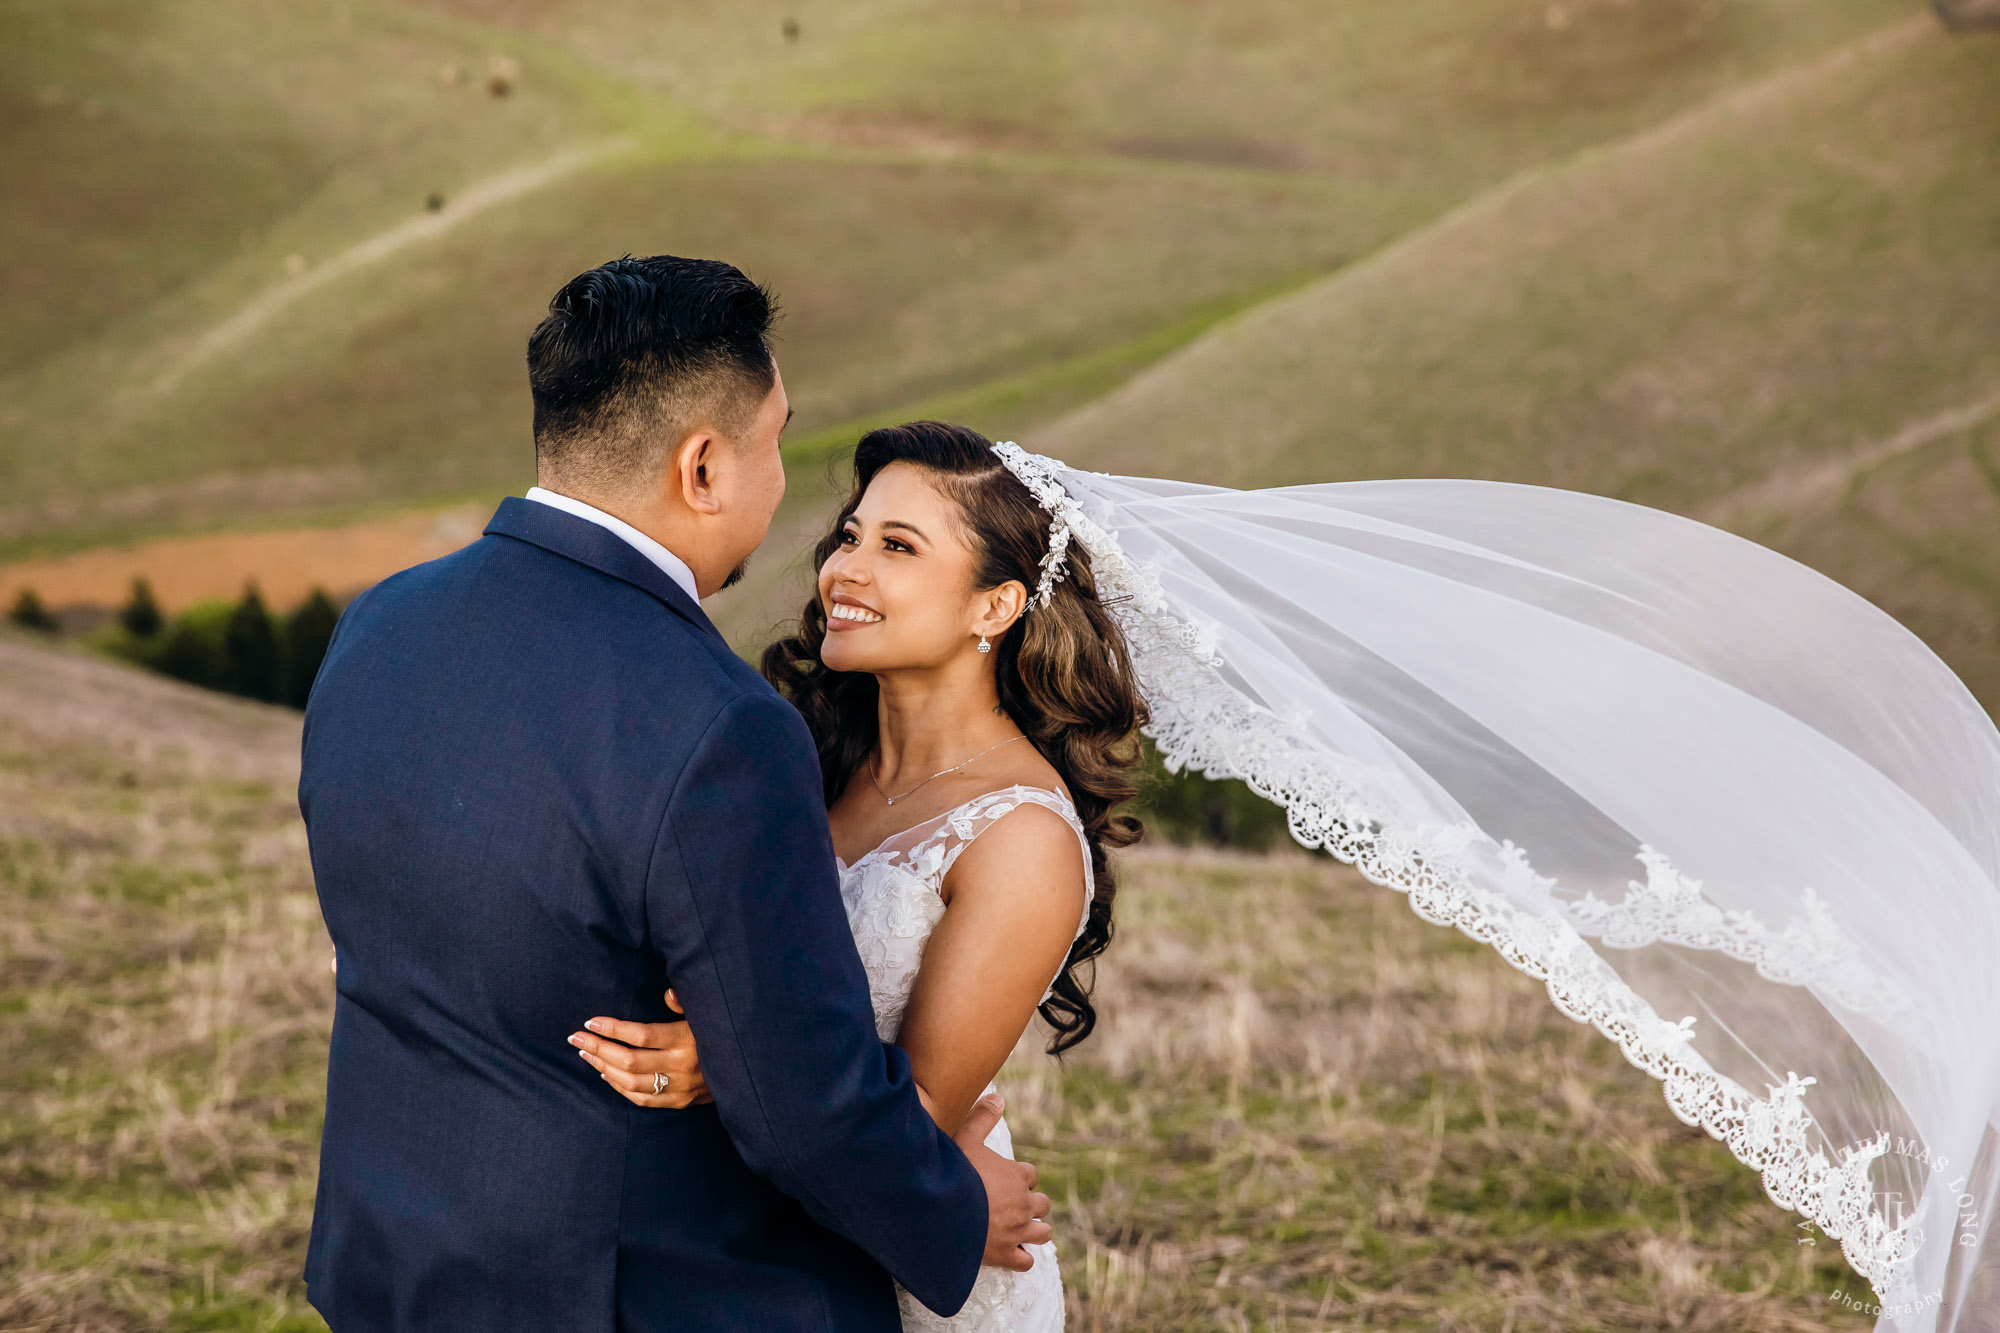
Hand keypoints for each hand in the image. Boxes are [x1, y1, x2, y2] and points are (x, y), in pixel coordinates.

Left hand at [568, 989, 711, 1108]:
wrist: (746, 1071)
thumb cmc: (722, 1034)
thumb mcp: (708, 1013)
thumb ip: (686, 1003)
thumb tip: (668, 993)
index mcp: (687, 1040)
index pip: (641, 1036)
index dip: (613, 1028)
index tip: (591, 1021)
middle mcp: (681, 1066)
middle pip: (630, 1060)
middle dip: (598, 1048)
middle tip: (576, 1037)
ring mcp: (679, 1088)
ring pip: (631, 1082)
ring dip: (603, 1067)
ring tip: (586, 1053)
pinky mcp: (679, 1103)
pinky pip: (641, 1098)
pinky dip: (619, 1087)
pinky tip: (605, 1074)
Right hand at [954, 1092, 1051, 1270]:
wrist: (942, 1212)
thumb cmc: (955, 1174)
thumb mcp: (966, 1138)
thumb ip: (982, 1118)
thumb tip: (998, 1096)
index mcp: (1016, 1176)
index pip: (1032, 1175)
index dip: (1022, 1177)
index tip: (1008, 1179)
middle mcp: (1023, 1204)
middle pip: (1043, 1204)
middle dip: (1032, 1204)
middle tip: (1013, 1204)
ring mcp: (1017, 1231)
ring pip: (1043, 1233)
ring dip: (1034, 1230)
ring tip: (1019, 1228)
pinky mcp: (1006, 1255)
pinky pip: (1026, 1261)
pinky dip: (1022, 1257)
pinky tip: (1010, 1252)